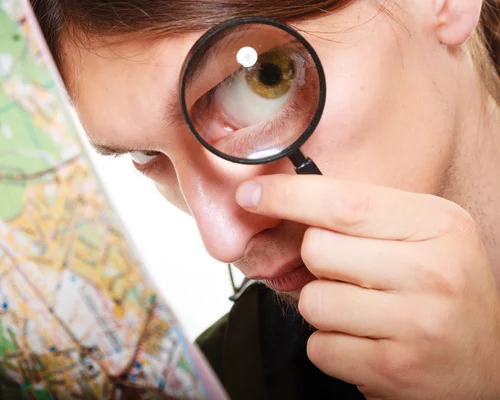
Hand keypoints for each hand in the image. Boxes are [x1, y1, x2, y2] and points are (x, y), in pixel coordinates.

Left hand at [236, 175, 499, 399]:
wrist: (489, 363)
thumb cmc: (446, 291)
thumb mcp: (424, 236)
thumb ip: (365, 216)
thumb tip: (288, 200)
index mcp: (437, 225)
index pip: (343, 202)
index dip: (286, 196)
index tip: (251, 194)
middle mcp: (431, 271)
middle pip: (317, 250)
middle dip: (319, 263)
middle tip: (353, 275)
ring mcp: (415, 323)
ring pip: (313, 301)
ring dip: (324, 308)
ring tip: (363, 312)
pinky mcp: (394, 368)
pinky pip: (320, 346)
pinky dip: (331, 345)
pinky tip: (365, 341)